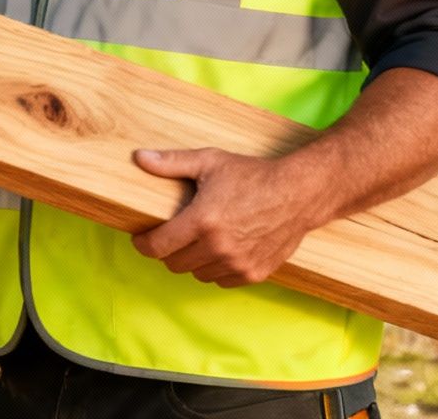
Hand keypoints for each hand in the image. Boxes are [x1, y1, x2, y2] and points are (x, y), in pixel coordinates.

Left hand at [130, 147, 326, 287]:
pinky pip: (221, 280)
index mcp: (202, 221)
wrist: (299, 194)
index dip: (143, 244)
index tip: (140, 238)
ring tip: (198, 241)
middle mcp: (219, 247)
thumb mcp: (209, 162)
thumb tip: (139, 157)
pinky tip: (220, 250)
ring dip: (192, 261)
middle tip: (172, 235)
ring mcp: (238, 263)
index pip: (157, 247)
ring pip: (197, 274)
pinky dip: (216, 269)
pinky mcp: (254, 273)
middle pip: (174, 263)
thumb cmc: (253, 175)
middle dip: (168, 250)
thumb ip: (171, 162)